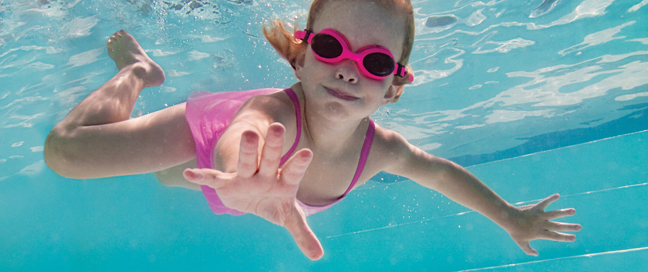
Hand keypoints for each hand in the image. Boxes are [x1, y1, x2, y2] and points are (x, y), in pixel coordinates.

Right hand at [183, 123, 322, 259]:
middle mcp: (266, 174)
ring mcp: (246, 175)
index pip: (292, 172)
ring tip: (250, 133)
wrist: (251, 189)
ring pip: (247, 161)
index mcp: (283, 182)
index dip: (299, 164)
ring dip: (248, 149)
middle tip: (278, 127)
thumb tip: (318, 257)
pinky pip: (214, 179)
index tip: (307, 153)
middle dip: (274, 145)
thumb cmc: (274, 199)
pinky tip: (190, 174)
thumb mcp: (288, 216)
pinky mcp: (226, 181)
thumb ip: (302, 233)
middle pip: (271, 159)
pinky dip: (202, 177)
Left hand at [504, 194, 580, 255]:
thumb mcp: (521, 243)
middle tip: (579, 227)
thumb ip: (528, 250)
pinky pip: (544, 202)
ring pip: (554, 214)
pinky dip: (551, 198)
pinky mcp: (536, 208)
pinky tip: (558, 195)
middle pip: (558, 226)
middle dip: (569, 227)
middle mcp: (542, 224)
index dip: (565, 237)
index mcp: (540, 233)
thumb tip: (536, 254)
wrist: (508, 219)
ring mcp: (539, 216)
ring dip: (564, 212)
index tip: (574, 237)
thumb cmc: (514, 232)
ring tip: (573, 211)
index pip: (555, 237)